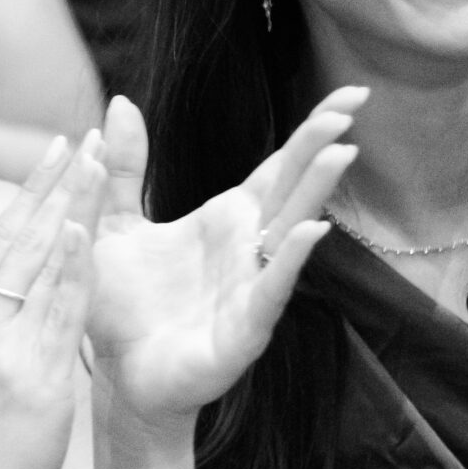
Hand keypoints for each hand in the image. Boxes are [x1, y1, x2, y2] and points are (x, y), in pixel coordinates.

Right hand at [0, 132, 102, 468]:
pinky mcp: (37, 381)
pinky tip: (88, 232)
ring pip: (46, 268)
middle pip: (23, 239)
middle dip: (57, 185)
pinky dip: (75, 272)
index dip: (28, 192)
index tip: (53, 152)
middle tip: (84, 138)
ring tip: (100, 166)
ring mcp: (6, 352)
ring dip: (76, 211)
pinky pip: (62, 316)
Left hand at [88, 91, 363, 433]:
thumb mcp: (113, 223)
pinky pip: (271, 289)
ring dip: (314, 192)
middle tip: (353, 102)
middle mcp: (248, 248)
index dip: (309, 132)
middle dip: (320, 147)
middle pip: (292, 188)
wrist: (116, 374)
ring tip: (340, 153)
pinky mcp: (243, 329)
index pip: (276, 167)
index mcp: (226, 220)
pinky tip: (310, 230)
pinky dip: (291, 260)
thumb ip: (123, 167)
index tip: (348, 95)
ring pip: (291, 233)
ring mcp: (252, 287)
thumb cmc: (123, 304)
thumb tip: (123, 100)